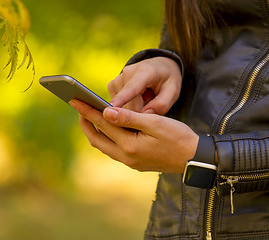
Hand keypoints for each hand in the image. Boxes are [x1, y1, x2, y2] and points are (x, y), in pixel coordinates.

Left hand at [70, 99, 198, 172]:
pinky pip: (114, 149)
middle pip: (97, 139)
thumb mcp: (155, 123)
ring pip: (104, 146)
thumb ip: (129, 117)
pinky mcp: (135, 163)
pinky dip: (106, 137)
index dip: (87, 110)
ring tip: (89, 116)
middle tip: (78, 107)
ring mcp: (130, 162)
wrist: (194, 158)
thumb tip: (105, 111)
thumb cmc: (178, 137)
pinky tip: (108, 128)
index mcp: (130, 146)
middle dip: (86, 123)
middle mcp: (126, 157)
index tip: (74, 99)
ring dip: (95, 131)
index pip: (103, 124)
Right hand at [108, 57, 181, 114]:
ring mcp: (117, 78)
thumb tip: (143, 116)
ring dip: (135, 109)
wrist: (160, 67)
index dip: (122, 99)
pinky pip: (118, 105)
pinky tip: (138, 99)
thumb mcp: (173, 91)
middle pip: (128, 103)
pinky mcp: (112, 85)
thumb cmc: (167, 80)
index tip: (111, 109)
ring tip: (146, 98)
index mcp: (145, 71)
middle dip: (140, 111)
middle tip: (153, 104)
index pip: (132, 88)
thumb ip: (162, 104)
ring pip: (122, 106)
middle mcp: (127, 72)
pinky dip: (128, 107)